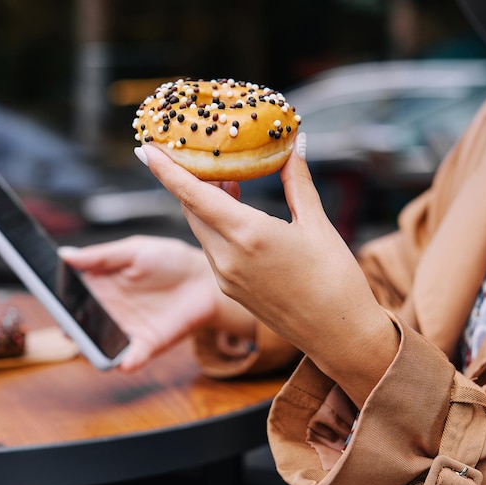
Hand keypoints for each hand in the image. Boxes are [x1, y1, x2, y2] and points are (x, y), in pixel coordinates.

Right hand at [59, 236, 254, 370]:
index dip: (59, 299)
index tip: (51, 299)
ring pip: (100, 345)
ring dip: (92, 348)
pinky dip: (127, 362)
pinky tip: (125, 362)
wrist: (203, 280)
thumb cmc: (168, 260)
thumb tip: (64, 255)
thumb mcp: (134, 250)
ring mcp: (125, 330)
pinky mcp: (147, 345)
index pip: (70, 296)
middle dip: (71, 327)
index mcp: (99, 285)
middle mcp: (107, 311)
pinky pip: (132, 358)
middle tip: (66, 325)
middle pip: (80, 324)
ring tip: (88, 345)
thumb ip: (101, 256)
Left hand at [138, 134, 399, 404]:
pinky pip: (212, 250)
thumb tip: (294, 147)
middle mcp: (228, 257)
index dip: (167, 170)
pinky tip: (238, 220)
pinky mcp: (230, 290)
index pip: (194, 195)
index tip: (147, 150)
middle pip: (192, 210)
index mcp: (248, 234)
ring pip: (201, 230)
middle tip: (208, 158)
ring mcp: (226, 277)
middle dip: (192, 182)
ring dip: (206, 205)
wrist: (338, 336)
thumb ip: (298, 183)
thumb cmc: (334, 278)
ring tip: (232, 184)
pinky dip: (216, 229)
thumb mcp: (317, 224)